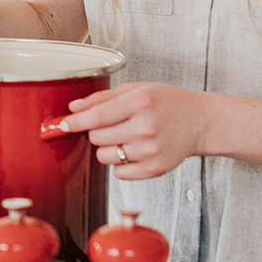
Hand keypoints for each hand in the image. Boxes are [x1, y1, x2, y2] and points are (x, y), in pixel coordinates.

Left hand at [57, 83, 211, 178]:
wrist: (200, 122)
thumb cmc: (168, 102)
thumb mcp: (137, 89)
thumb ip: (102, 98)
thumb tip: (74, 108)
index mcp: (140, 102)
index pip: (96, 115)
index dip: (74, 121)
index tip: (62, 124)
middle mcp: (145, 127)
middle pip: (96, 137)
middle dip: (96, 131)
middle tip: (112, 124)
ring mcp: (150, 150)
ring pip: (105, 156)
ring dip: (108, 148)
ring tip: (126, 136)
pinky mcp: (155, 169)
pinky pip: (119, 173)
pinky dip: (121, 164)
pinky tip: (134, 150)